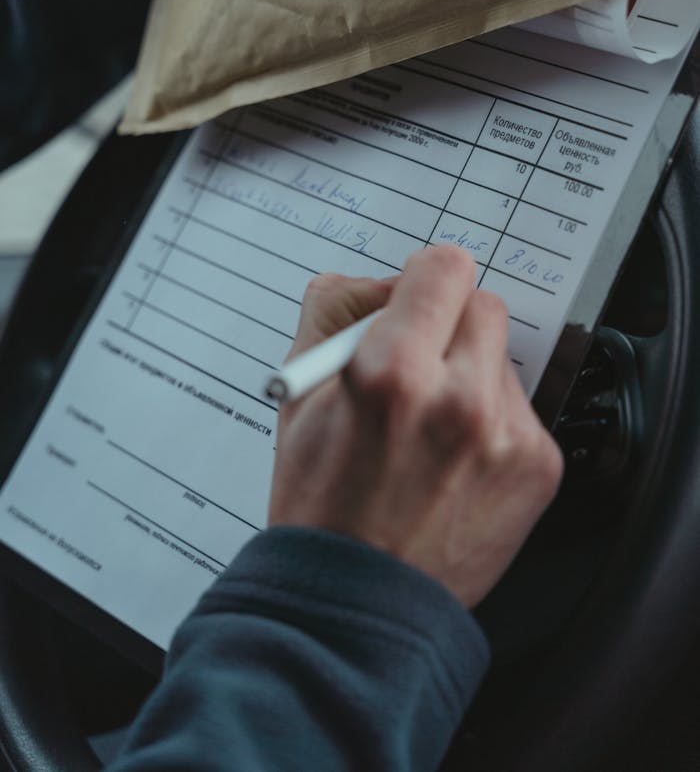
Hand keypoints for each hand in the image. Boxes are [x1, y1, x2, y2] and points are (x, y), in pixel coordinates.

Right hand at [269, 245, 563, 607]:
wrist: (359, 600)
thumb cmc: (321, 502)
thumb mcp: (298, 397)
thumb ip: (333, 314)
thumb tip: (377, 282)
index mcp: (390, 371)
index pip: (444, 267)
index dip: (423, 277)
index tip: (416, 296)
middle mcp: (458, 398)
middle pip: (482, 303)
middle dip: (448, 321)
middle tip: (418, 360)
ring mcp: (505, 435)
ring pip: (500, 358)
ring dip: (468, 372)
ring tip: (429, 428)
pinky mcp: (537, 467)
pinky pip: (520, 408)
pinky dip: (489, 420)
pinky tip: (454, 460)